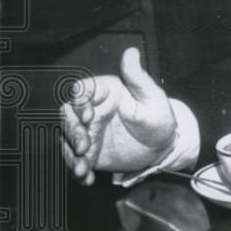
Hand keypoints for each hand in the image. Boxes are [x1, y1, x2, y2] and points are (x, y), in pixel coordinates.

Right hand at [61, 48, 176, 184]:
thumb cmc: (159, 118)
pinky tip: (86, 177)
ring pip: (67, 139)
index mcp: (106, 93)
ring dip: (70, 154)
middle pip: (68, 116)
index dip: (79, 102)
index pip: (82, 91)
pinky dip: (77, 169)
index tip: (89, 116)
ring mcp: (89, 132)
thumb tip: (131, 53)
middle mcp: (93, 111)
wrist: (163, 148)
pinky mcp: (90, 152)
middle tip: (84, 145)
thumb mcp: (152, 97)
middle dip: (72, 131)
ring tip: (82, 167)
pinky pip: (76, 160)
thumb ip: (138, 78)